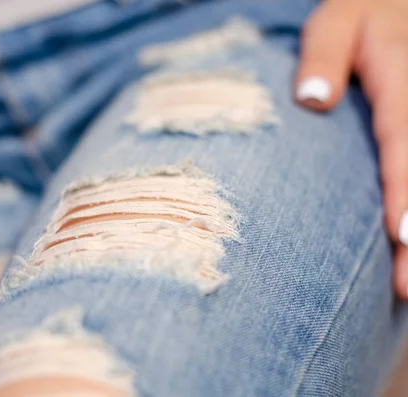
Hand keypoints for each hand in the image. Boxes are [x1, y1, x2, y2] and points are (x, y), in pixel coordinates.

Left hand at [296, 0, 407, 298]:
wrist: (394, 6)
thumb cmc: (362, 15)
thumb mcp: (336, 20)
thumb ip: (325, 54)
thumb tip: (312, 100)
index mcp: (401, 82)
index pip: (404, 140)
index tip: (404, 234)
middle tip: (407, 289)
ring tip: (407, 291)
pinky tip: (405, 251)